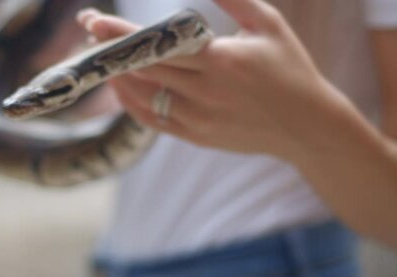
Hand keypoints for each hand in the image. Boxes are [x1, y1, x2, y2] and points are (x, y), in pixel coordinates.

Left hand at [77, 0, 350, 161]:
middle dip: (111, 48)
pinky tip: (122, 85)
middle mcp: (205, 92)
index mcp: (222, 60)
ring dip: (117, 75)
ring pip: (143, 96)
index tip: (94, 20)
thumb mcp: (268, 24)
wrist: (307, 125)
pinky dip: (132, 102)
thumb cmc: (291, 68)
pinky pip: (153, 120)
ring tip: (102, 56)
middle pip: (143, 68)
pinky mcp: (197, 136)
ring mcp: (199, 118)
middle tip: (90, 30)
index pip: (159, 44)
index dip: (122, 32)